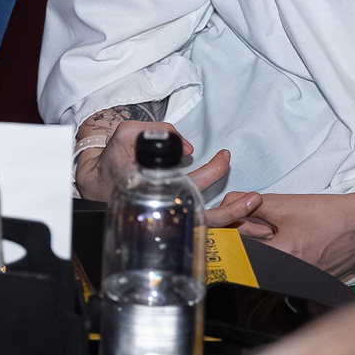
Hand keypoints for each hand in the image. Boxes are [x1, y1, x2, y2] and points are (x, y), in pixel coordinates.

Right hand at [73, 118, 242, 215]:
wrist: (99, 184)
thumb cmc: (114, 159)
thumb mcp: (126, 134)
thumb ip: (155, 130)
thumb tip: (188, 148)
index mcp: (148, 190)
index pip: (184, 187)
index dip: (206, 172)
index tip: (206, 153)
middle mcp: (162, 209)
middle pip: (201, 214)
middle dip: (228, 202)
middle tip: (241, 179)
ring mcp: (170, 218)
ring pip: (206, 224)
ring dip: (234, 214)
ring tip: (254, 200)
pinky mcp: (176, 219)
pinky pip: (203, 224)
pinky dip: (225, 218)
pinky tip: (241, 206)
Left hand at [229, 190, 354, 278]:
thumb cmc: (329, 215)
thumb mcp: (284, 204)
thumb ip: (251, 204)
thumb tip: (228, 202)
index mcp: (281, 257)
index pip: (239, 254)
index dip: (230, 241)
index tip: (226, 229)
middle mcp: (289, 277)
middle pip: (251, 263)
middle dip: (245, 245)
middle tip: (249, 227)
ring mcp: (300, 283)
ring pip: (267, 267)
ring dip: (262, 251)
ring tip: (274, 235)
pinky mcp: (309, 282)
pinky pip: (283, 272)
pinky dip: (279, 257)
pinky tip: (289, 243)